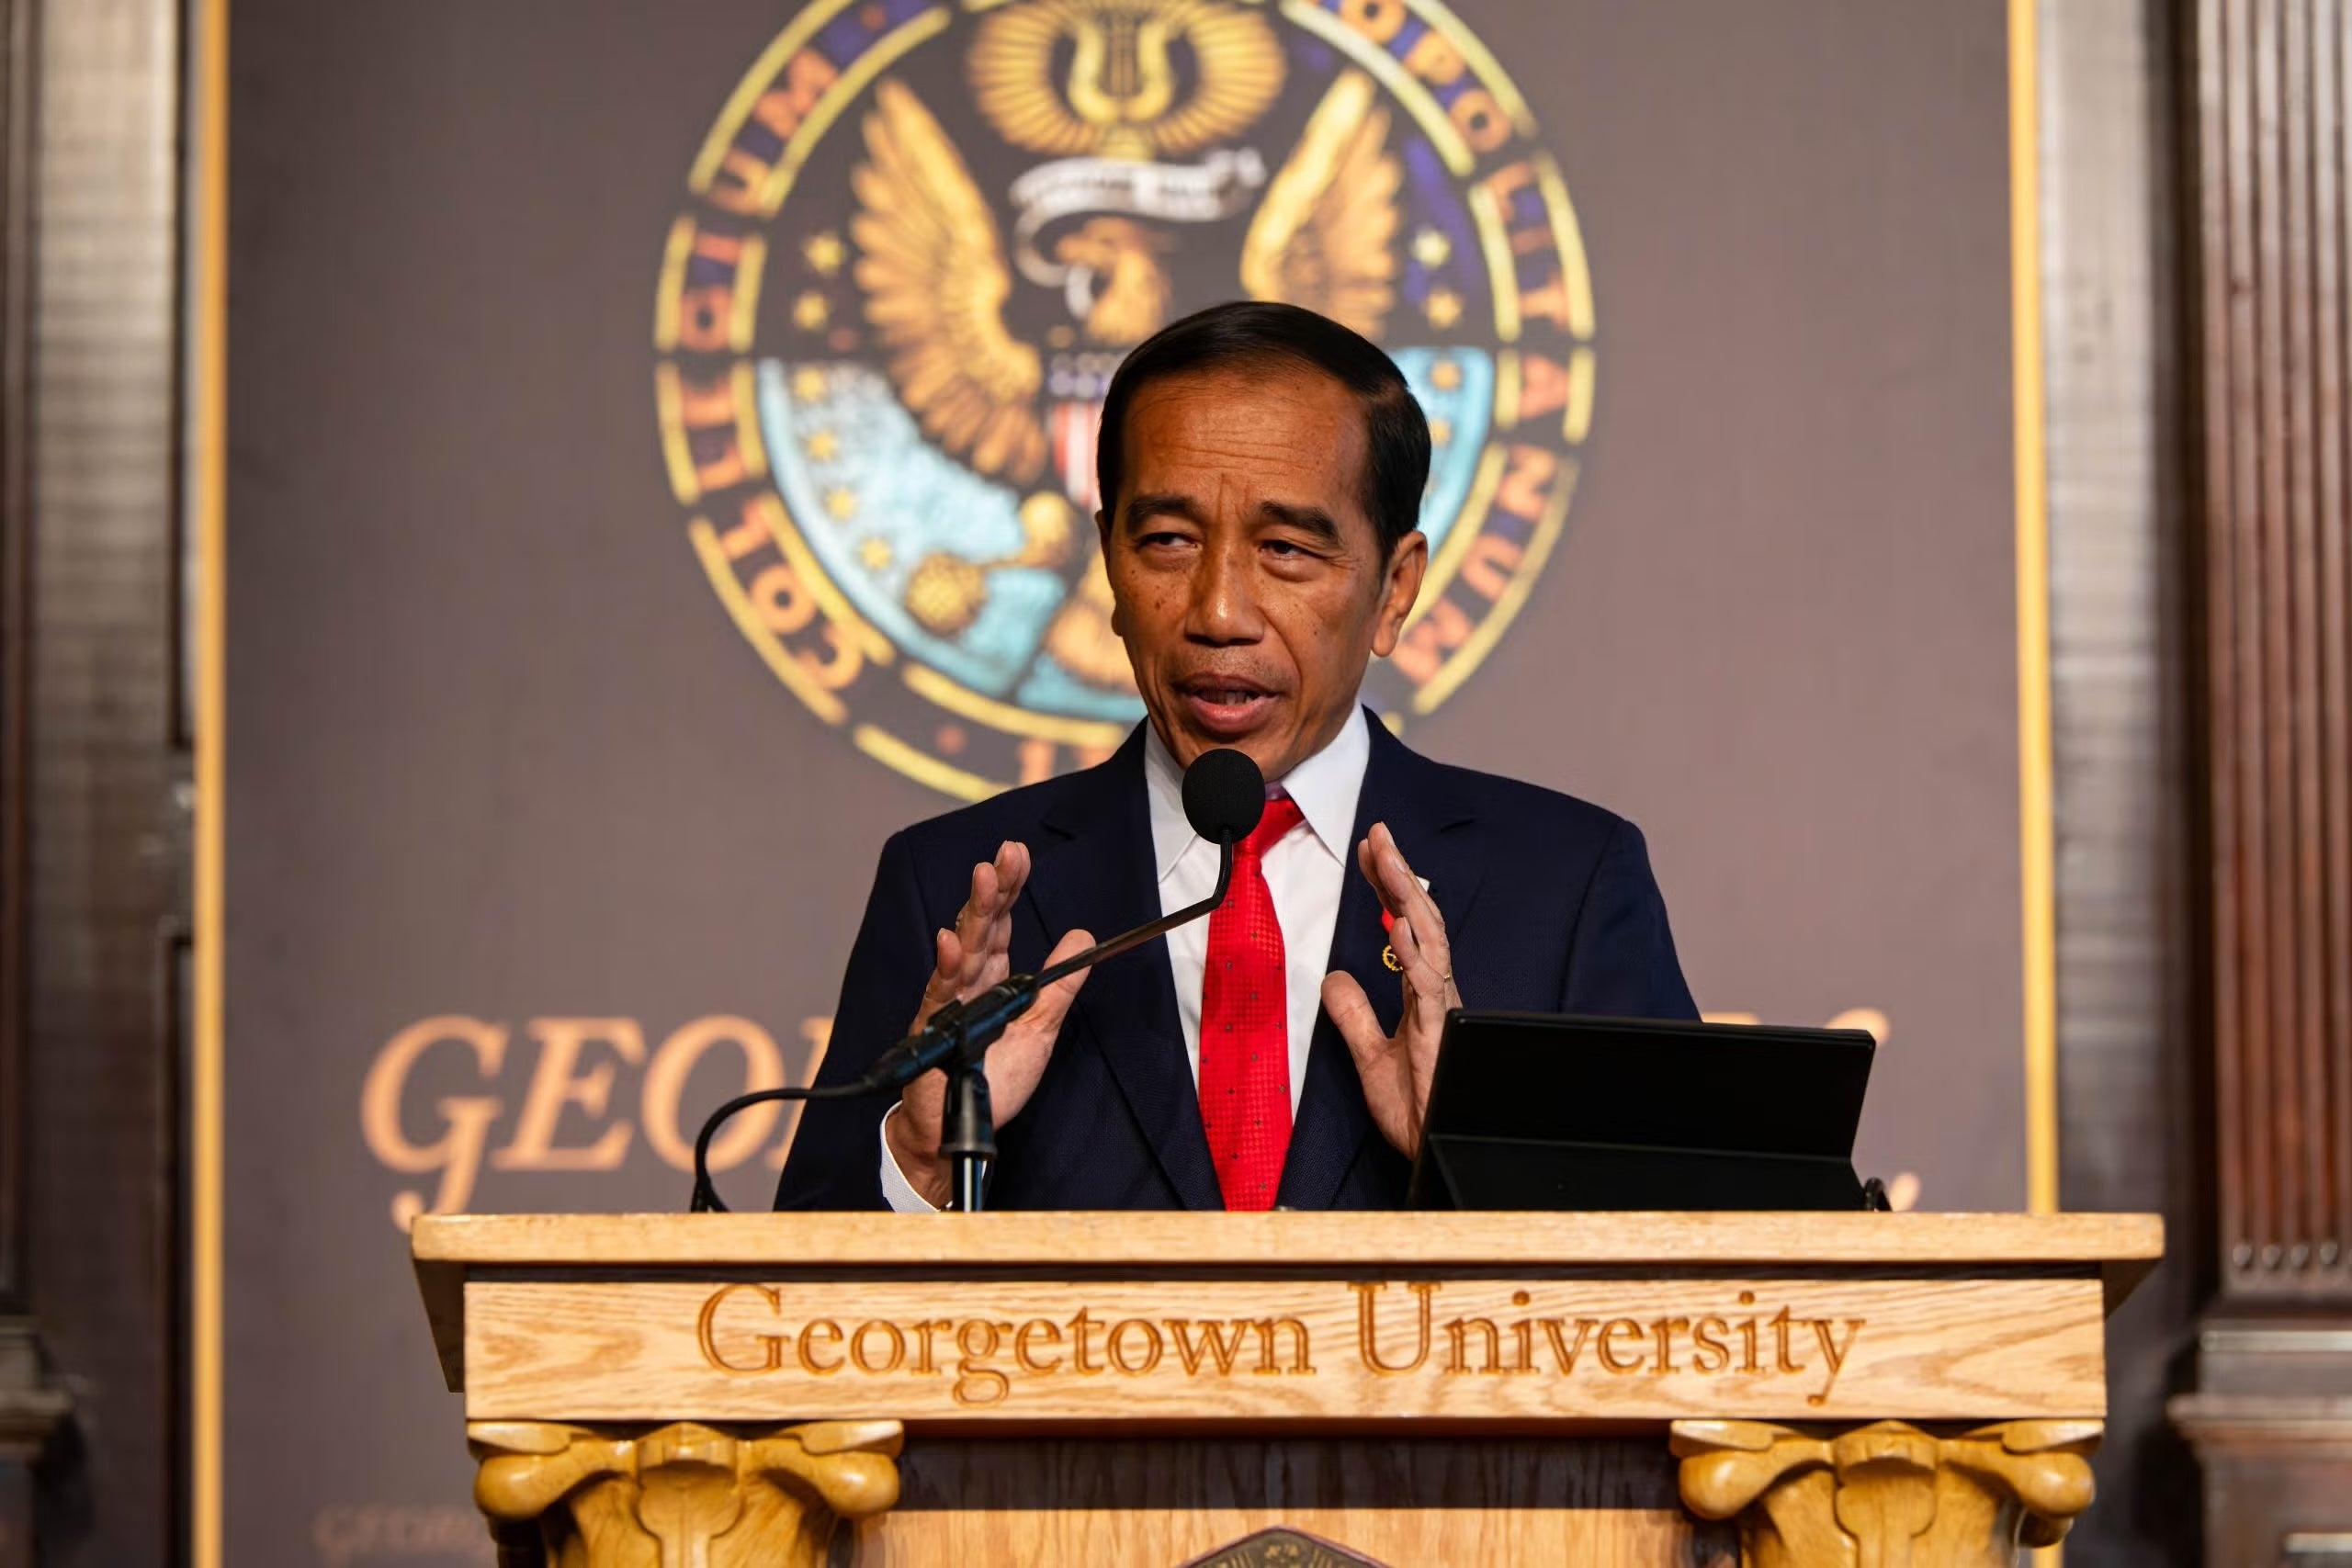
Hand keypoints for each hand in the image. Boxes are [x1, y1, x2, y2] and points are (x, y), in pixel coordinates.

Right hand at [886, 840, 1093, 1205]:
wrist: (960, 1131)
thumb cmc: (993, 1081)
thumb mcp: (1040, 1030)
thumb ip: (1058, 987)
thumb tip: (1083, 939)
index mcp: (993, 979)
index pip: (1001, 924)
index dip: (1010, 889)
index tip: (1019, 855)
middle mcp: (968, 984)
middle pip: (981, 926)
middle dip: (994, 888)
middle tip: (1006, 854)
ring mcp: (949, 1004)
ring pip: (962, 950)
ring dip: (973, 913)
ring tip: (984, 877)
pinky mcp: (934, 1031)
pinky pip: (941, 995)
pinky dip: (947, 967)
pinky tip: (953, 942)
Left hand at [1321, 821, 1457, 1156]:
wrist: (1435, 1152)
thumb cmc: (1417, 1111)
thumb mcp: (1368, 1056)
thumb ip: (1353, 1016)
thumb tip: (1334, 975)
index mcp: (1421, 993)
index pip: (1404, 924)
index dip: (1387, 885)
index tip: (1368, 848)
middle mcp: (1435, 992)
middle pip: (1420, 919)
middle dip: (1399, 874)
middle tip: (1378, 833)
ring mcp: (1441, 1010)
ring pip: (1429, 940)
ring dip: (1407, 897)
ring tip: (1389, 860)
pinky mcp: (1441, 1034)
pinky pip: (1429, 986)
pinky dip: (1415, 953)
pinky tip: (1401, 925)